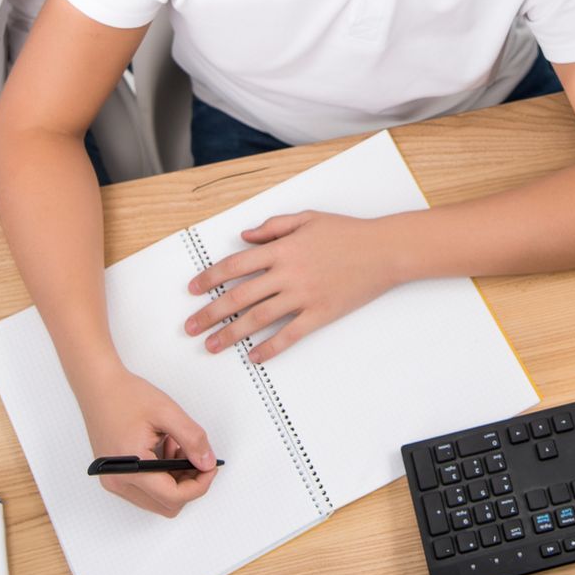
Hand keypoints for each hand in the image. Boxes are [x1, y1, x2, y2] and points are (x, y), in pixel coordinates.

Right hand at [75, 367, 217, 516]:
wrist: (98, 387)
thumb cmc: (126, 396)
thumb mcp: (167, 412)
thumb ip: (192, 439)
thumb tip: (207, 463)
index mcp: (132, 467)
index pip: (173, 497)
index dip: (199, 485)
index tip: (210, 467)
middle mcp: (119, 481)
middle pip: (166, 505)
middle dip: (188, 484)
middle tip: (197, 458)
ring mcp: (114, 481)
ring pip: (157, 500)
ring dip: (175, 480)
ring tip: (176, 447)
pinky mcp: (115, 476)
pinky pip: (146, 490)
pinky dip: (162, 476)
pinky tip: (164, 450)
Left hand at [185, 212, 396, 362]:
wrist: (384, 250)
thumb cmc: (347, 232)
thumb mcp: (307, 218)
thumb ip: (273, 227)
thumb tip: (244, 237)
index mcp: (282, 249)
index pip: (235, 265)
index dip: (210, 278)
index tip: (193, 289)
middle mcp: (288, 273)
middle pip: (239, 296)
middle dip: (210, 313)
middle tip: (190, 327)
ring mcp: (304, 295)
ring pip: (258, 318)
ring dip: (231, 333)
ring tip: (212, 346)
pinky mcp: (320, 313)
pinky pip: (290, 334)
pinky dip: (270, 347)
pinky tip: (254, 356)